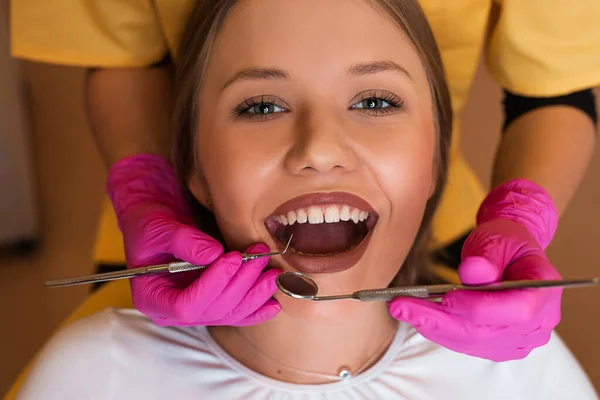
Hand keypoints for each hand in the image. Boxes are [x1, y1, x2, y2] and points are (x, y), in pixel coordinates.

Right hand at [107, 154, 280, 325]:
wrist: (158, 222)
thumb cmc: (150, 224)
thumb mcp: (158, 227)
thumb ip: (183, 241)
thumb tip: (214, 255)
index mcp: (152, 298)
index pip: (185, 307)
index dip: (212, 287)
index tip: (231, 260)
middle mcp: (173, 311)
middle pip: (213, 311)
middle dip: (240, 285)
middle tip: (259, 258)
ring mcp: (195, 309)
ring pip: (229, 313)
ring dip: (254, 294)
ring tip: (272, 272)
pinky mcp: (211, 302)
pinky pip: (236, 312)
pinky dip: (256, 307)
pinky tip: (274, 301)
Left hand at [389, 179, 561, 360]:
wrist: (509, 252)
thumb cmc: (506, 242)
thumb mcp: (498, 237)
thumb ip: (487, 255)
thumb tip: (472, 273)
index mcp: (543, 295)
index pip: (514, 311)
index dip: (478, 307)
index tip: (444, 297)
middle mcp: (536, 325)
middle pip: (484, 332)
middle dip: (437, 320)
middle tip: (400, 306)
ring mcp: (517, 340)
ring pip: (470, 342)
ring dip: (432, 326)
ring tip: (401, 309)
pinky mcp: (498, 345)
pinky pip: (466, 344)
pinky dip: (439, 330)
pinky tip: (416, 316)